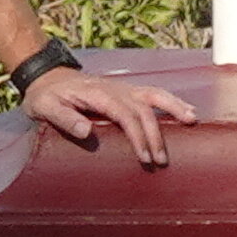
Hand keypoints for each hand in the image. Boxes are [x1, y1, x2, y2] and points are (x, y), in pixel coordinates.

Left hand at [26, 66, 194, 169]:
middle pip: (143, 109)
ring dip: (173, 107)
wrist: (45, 76)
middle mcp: (115, 89)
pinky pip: (152, 94)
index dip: (137, 136)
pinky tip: (185, 110)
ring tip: (192, 121)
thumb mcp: (45, 108)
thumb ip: (64, 119)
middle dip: (155, 134)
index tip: (144, 158)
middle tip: (162, 160)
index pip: (124, 115)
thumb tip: (87, 132)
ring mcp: (122, 88)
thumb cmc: (44, 97)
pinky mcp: (126, 91)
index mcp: (97, 94)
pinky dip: (170, 101)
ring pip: (154, 95)